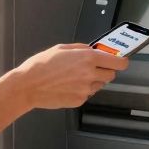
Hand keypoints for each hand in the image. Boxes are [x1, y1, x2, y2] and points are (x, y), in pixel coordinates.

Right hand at [10, 43, 129, 109]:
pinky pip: (88, 94)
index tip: (120, 60)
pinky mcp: (79, 100)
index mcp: (87, 58)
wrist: (28, 86)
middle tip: (94, 68)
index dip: (121, 61)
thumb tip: (93, 49)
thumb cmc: (41, 66)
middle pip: (111, 75)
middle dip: (105, 70)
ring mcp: (86, 89)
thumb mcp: (61, 48)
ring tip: (75, 77)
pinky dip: (82, 90)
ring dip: (93, 81)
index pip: (118, 62)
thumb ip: (81, 48)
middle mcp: (90, 74)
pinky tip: (68, 86)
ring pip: (99, 85)